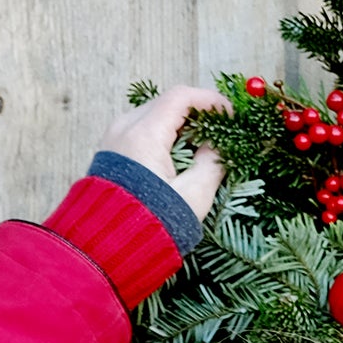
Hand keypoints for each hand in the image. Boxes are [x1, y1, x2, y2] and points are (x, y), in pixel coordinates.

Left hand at [99, 85, 228, 220]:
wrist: (110, 244)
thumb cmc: (156, 221)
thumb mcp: (195, 194)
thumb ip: (213, 162)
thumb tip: (219, 144)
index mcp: (144, 134)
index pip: (180, 97)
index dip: (210, 100)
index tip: (231, 114)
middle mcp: (124, 128)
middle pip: (166, 103)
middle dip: (197, 112)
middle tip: (221, 131)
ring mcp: (114, 137)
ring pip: (154, 115)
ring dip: (181, 124)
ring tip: (203, 146)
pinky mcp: (111, 150)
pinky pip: (141, 129)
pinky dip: (164, 134)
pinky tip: (180, 155)